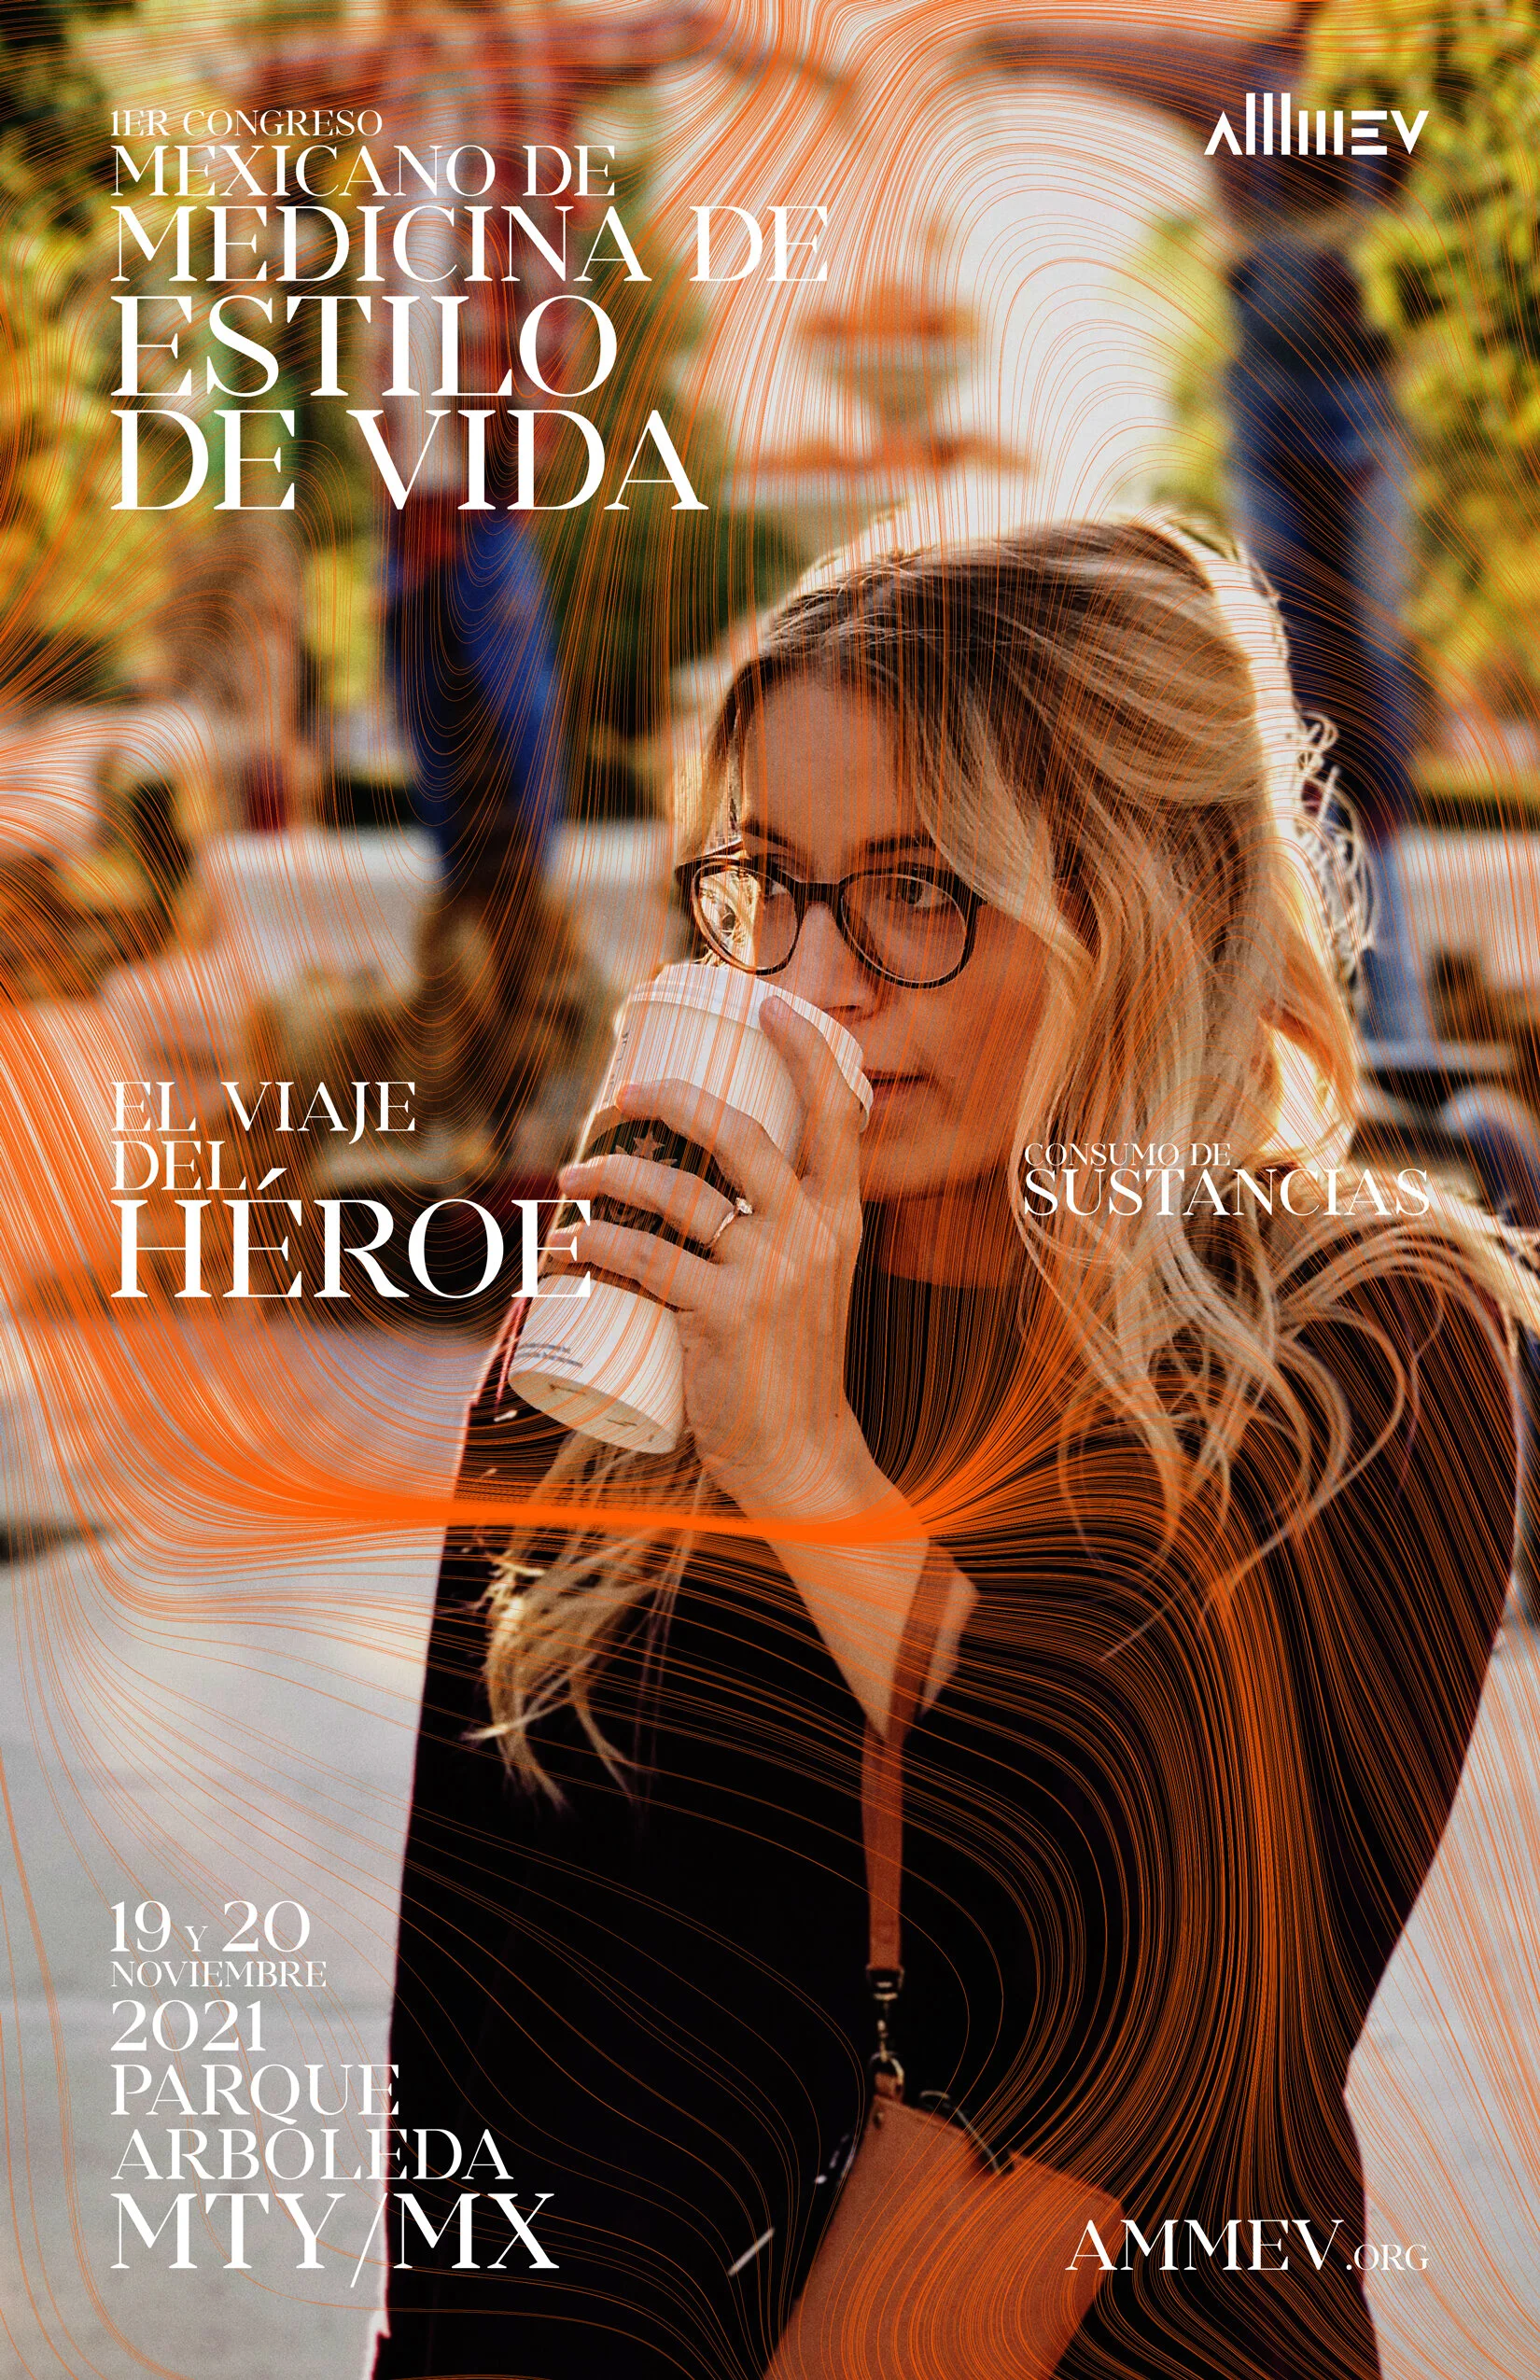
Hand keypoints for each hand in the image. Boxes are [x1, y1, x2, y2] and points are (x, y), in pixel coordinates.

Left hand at [557, 995, 872, 1518]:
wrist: (800, 1453)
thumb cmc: (789, 1362)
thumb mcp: (807, 1282)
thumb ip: (775, 1229)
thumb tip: (701, 1176)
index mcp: (842, 1218)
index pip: (838, 1115)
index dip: (806, 1053)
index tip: (769, 1007)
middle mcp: (813, 1235)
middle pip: (742, 1135)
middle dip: (674, 1100)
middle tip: (623, 1093)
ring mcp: (771, 1274)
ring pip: (680, 1194)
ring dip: (612, 1173)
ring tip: (571, 1175)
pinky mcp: (724, 1316)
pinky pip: (644, 1259)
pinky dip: (591, 1247)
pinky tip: (561, 1248)